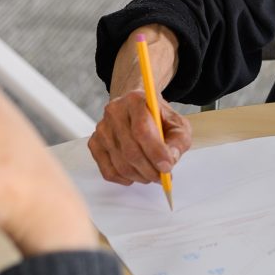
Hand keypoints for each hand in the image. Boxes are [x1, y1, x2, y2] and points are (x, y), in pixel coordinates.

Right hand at [89, 25, 192, 184]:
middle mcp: (113, 110)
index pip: (143, 129)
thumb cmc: (159, 113)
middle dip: (150, 168)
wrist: (135, 98)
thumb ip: (180, 139)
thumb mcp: (179, 121)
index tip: (169, 166)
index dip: (156, 150)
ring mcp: (101, 126)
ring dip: (138, 175)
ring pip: (118, 162)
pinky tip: (134, 172)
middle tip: (163, 176)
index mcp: (136, 99)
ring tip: (152, 174)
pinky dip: (122, 176)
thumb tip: (171, 160)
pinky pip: (106, 168)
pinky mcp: (93, 141)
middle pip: (130, 149)